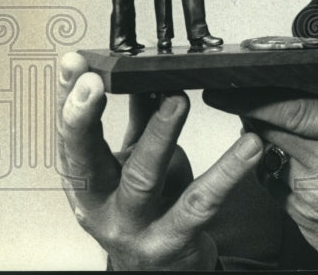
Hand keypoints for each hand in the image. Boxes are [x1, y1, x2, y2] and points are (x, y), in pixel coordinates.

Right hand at [56, 52, 263, 268]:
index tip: (75, 64)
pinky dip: (227, 171)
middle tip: (97, 82)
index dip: (68, 99)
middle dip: (85, 119)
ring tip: (177, 99)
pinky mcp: (173, 240)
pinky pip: (202, 202)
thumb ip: (138, 119)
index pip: (69, 136)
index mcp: (87, 182)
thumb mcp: (134, 163)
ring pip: (142, 178)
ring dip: (160, 134)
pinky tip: (249, 146)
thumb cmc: (149, 210)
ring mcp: (134, 227)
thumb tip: (142, 72)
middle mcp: (101, 207)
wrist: (165, 271)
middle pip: (86, 161)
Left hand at [203, 34, 317, 269]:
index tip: (235, 87)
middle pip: (269, 130)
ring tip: (307, 139)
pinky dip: (287, 171)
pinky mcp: (302, 220)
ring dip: (278, 142)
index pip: (290, 109)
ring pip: (273, 157)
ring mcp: (309, 197)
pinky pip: (280, 185)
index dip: (257, 96)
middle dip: (256, 112)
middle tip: (255, 100)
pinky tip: (311, 167)